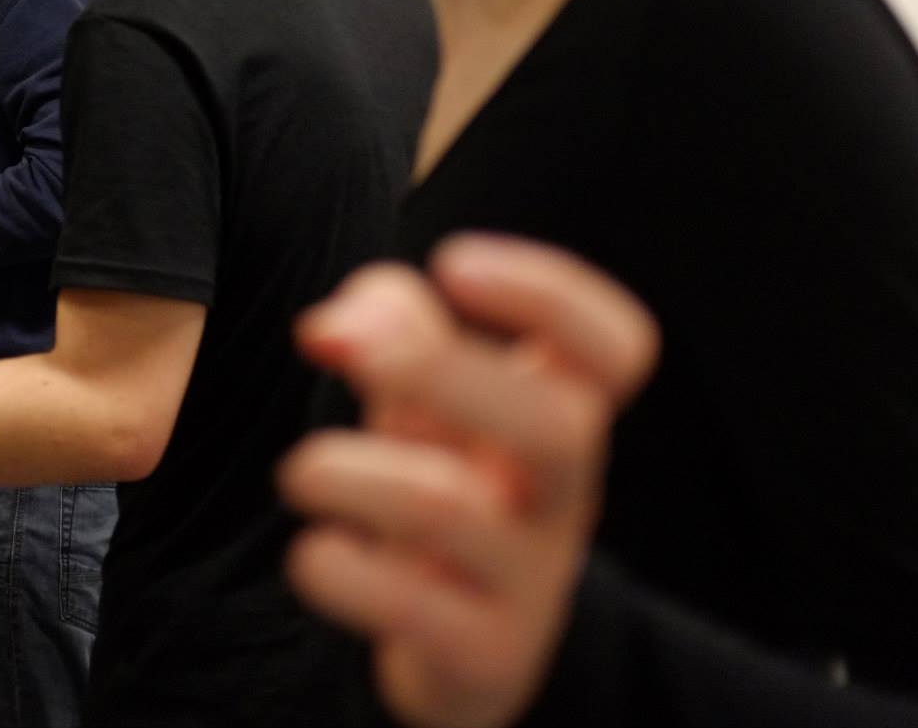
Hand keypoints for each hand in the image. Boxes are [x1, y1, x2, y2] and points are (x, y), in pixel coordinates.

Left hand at [278, 236, 658, 727]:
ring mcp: (528, 581)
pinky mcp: (481, 655)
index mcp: (560, 413)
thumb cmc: (441, 481)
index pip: (616, 350)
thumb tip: (332, 326)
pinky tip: (314, 554)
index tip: (454, 262)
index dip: (552, 295)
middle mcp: (560, 495)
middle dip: (442, 370)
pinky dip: (343, 570)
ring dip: (351, 472)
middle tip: (341, 348)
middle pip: (558, 426)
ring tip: (301, 472)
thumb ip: (385, 322)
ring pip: (455, 510)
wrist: (456, 646)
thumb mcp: (422, 395)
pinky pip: (413, 607)